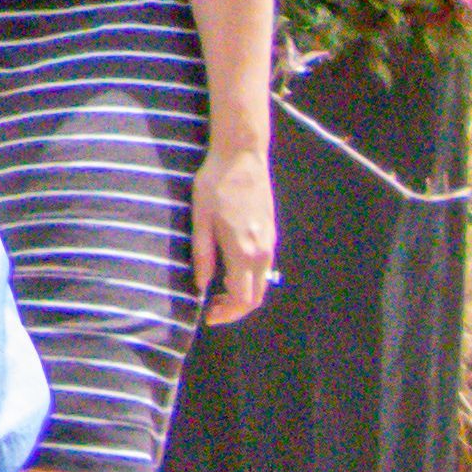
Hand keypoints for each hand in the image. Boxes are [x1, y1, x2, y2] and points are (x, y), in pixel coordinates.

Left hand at [193, 140, 277, 327]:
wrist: (242, 156)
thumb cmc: (216, 184)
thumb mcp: (200, 219)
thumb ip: (202, 255)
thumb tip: (201, 285)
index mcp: (244, 251)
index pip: (243, 299)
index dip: (227, 313)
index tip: (209, 315)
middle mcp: (263, 252)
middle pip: (256, 296)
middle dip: (235, 309)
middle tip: (212, 307)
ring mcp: (270, 243)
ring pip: (262, 282)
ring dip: (243, 293)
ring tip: (218, 291)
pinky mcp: (271, 233)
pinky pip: (263, 267)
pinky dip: (249, 278)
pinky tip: (229, 270)